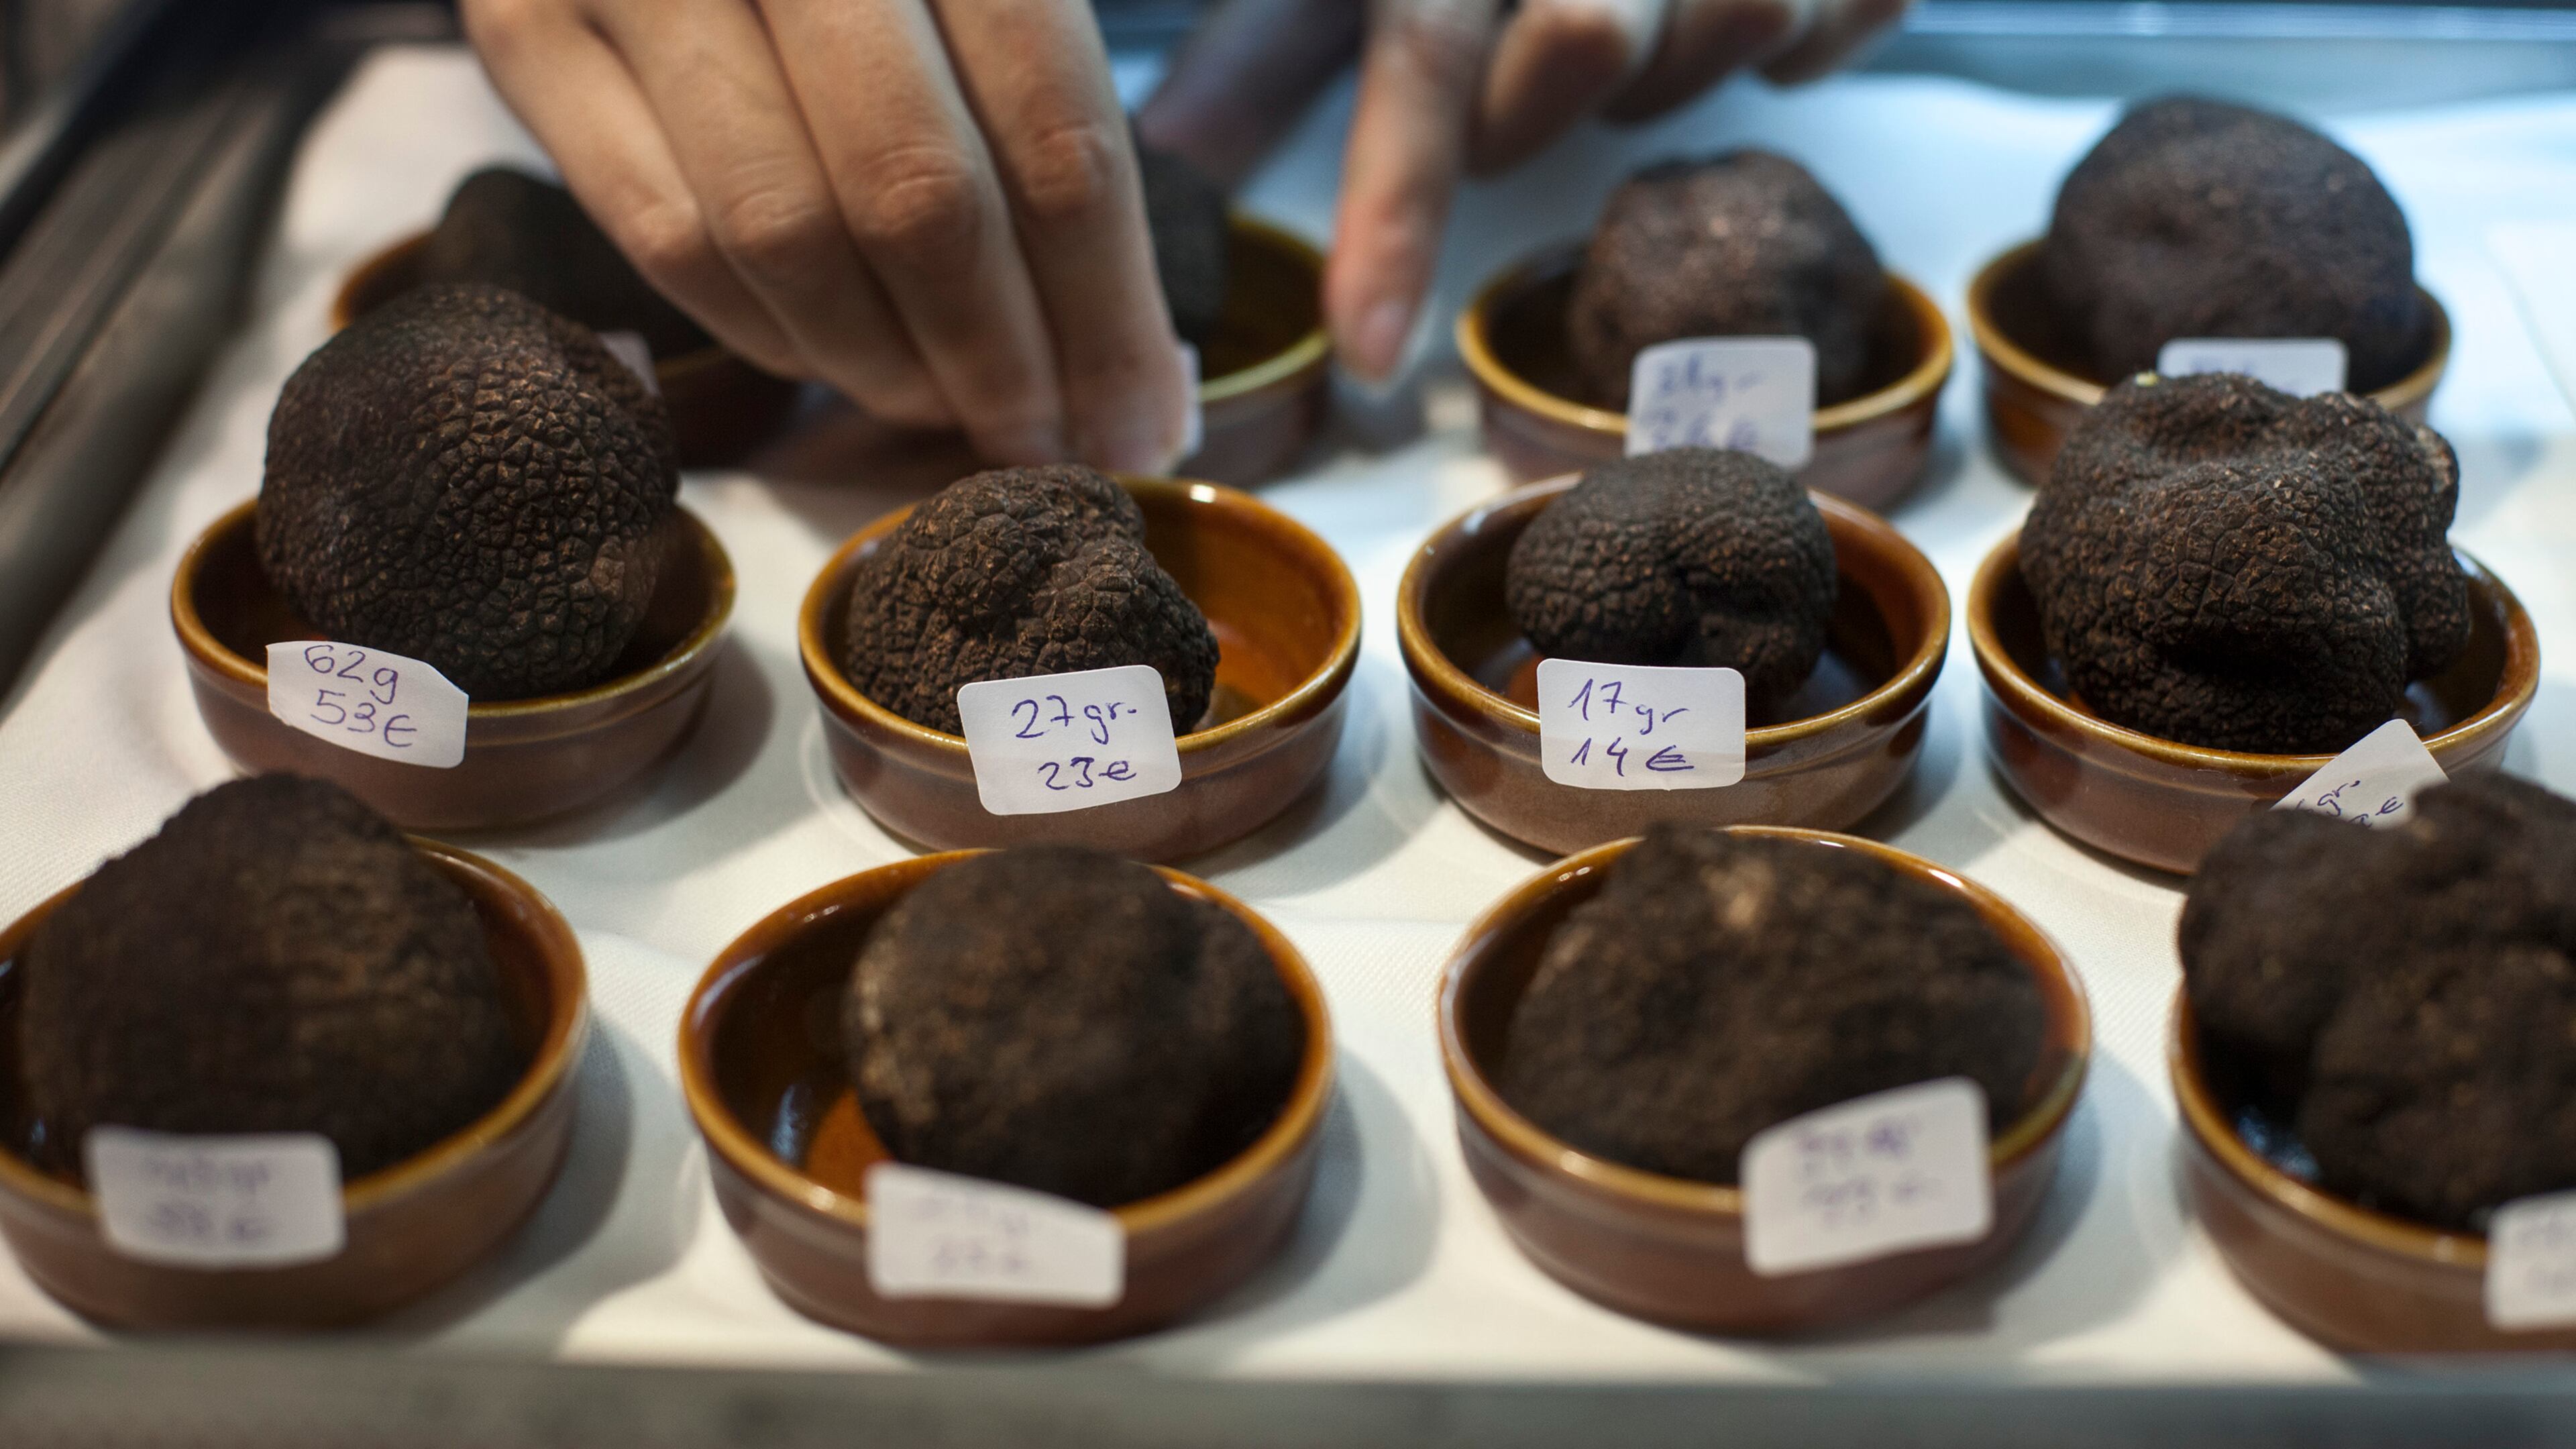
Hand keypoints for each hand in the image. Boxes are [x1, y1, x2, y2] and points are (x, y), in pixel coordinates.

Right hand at [461, 0, 1192, 472]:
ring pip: (785, 236)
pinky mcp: (524, 30)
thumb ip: (1060, 122)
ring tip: (949, 404)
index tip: (1143, 426)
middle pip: (920, 200)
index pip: (1056, 137)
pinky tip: (834, 354)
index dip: (1108, 315)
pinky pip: (668, 241)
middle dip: (1001, 361)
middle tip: (1047, 443)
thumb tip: (1139, 380)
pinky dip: (770, 332)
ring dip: (887, 365)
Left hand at [1139, 0, 1909, 381]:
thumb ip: (1259, 62)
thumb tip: (1155, 174)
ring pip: (1728, 32)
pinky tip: (1726, 9)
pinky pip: (1826, 32)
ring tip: (1622, 18)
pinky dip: (1785, 45)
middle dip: (1543, 101)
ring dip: (1661, 70)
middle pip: (1593, 44)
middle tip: (1513, 78)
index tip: (1369, 354)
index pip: (1422, 57)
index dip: (1395, 212)